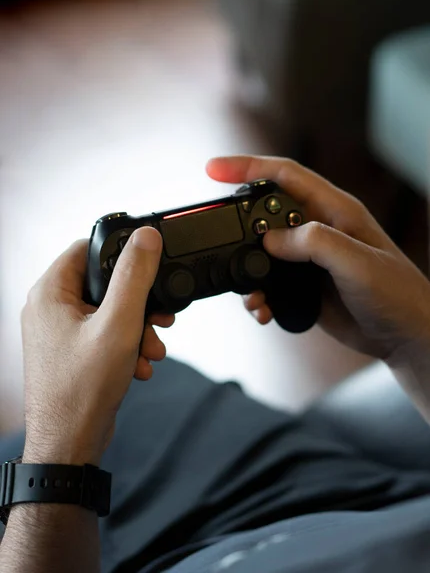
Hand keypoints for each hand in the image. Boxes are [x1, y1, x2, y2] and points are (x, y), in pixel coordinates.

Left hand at [21, 227, 172, 465]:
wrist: (70, 444)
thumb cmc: (82, 390)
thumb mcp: (118, 324)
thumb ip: (134, 277)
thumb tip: (145, 238)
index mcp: (50, 293)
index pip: (86, 249)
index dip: (120, 253)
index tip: (146, 265)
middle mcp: (50, 309)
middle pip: (103, 283)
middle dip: (137, 303)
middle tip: (158, 316)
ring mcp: (60, 332)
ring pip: (108, 312)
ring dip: (137, 328)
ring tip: (151, 348)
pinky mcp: (72, 352)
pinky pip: (105, 335)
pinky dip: (126, 346)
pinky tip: (140, 365)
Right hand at [207, 155, 429, 362]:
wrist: (403, 336)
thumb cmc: (396, 293)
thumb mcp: (358, 262)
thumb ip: (314, 243)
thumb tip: (270, 239)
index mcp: (334, 211)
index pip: (285, 176)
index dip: (247, 167)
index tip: (214, 169)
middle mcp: (318, 230)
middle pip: (265, 212)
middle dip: (239, 223)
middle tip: (222, 238)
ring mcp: (308, 260)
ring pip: (262, 252)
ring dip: (247, 270)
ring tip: (249, 289)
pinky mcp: (302, 286)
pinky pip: (268, 283)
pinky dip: (258, 295)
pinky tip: (262, 308)